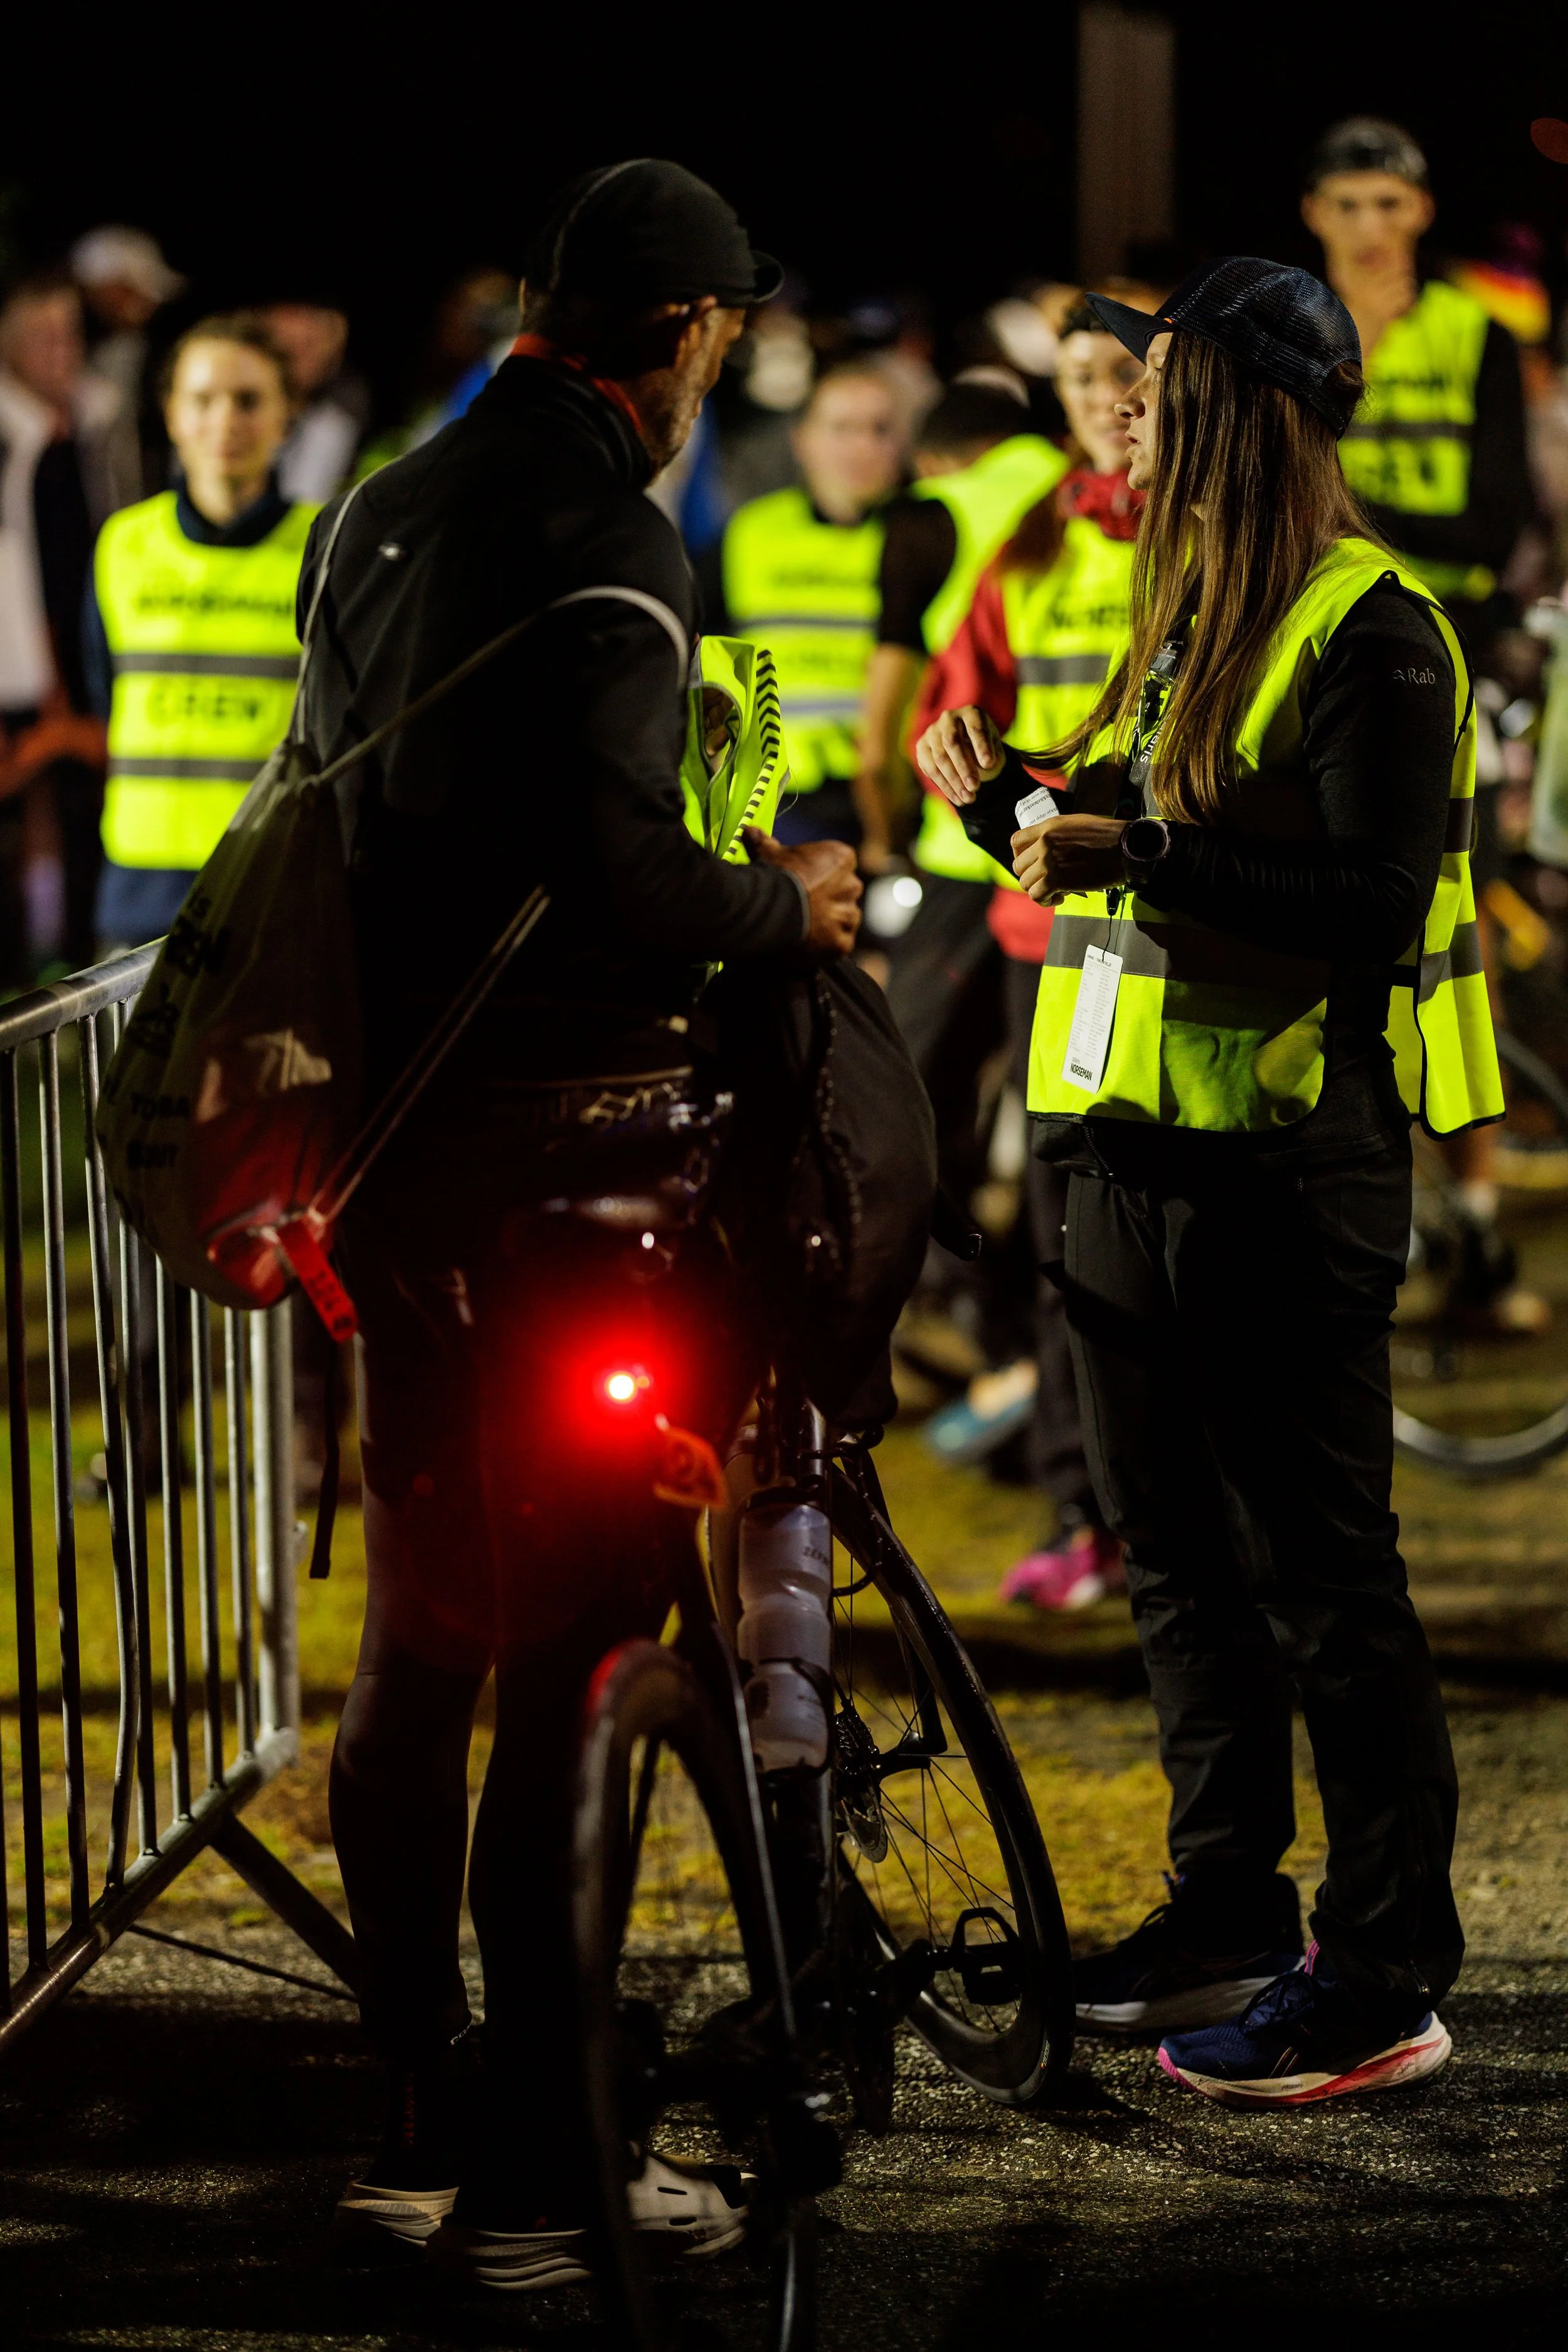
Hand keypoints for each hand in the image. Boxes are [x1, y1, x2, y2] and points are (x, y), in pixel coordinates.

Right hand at [744, 829, 862, 952]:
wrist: (769, 910)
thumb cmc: (773, 877)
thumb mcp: (768, 856)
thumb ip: (766, 844)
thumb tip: (750, 830)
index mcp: (841, 858)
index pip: (841, 865)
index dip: (823, 874)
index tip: (806, 882)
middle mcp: (852, 885)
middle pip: (846, 893)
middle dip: (831, 899)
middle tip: (806, 906)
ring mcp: (848, 916)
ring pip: (846, 919)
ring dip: (832, 923)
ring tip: (807, 926)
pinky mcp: (842, 942)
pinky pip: (841, 943)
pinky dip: (829, 944)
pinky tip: (810, 943)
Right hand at [914, 706, 1004, 805]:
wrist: (966, 749)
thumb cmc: (984, 749)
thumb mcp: (995, 750)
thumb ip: (993, 756)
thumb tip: (985, 766)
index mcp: (971, 713)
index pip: (975, 728)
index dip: (981, 746)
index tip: (989, 764)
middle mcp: (949, 718)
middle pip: (952, 742)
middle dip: (964, 767)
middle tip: (975, 787)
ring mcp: (932, 732)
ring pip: (940, 758)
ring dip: (954, 781)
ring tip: (968, 799)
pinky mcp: (922, 747)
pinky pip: (930, 769)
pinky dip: (945, 786)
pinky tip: (957, 798)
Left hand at [1012, 814, 1127, 903]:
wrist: (1125, 848)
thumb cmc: (1107, 838)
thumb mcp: (1076, 825)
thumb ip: (1056, 835)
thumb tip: (1046, 851)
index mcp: (1049, 827)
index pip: (1016, 841)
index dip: (1020, 856)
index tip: (1030, 864)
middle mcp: (1044, 842)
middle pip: (1019, 866)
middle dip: (1030, 876)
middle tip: (1046, 881)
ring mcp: (1049, 861)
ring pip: (1025, 883)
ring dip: (1038, 891)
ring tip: (1053, 892)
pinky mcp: (1057, 879)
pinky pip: (1037, 895)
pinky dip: (1045, 901)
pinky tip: (1058, 897)